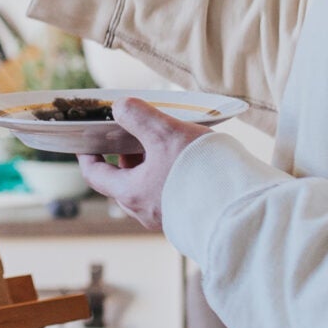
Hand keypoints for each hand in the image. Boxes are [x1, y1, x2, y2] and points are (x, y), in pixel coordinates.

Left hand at [78, 99, 212, 231]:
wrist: (241, 208)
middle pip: (123, 182)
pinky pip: (169, 197)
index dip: (88, 156)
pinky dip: (168, 179)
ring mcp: (168, 218)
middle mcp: (146, 211)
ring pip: (147, 189)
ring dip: (150, 167)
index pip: (96, 175)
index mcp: (131, 193)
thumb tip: (120, 107)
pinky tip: (186, 163)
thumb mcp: (166, 133)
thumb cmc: (201, 172)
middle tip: (134, 135)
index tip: (86, 142)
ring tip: (165, 144)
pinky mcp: (189, 220)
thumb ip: (139, 117)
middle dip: (126, 157)